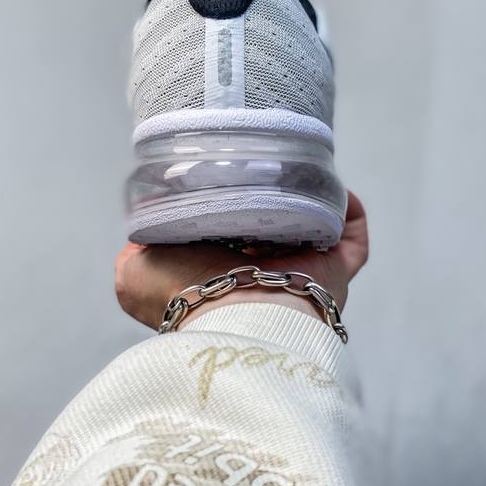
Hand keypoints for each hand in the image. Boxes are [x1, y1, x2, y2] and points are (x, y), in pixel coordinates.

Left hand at [115, 191, 368, 329]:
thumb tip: (140, 239)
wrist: (233, 315)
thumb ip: (134, 253)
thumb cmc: (183, 296)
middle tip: (265, 172)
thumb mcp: (135, 273)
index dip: (228, 214)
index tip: (222, 185)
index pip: (230, 243)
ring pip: (314, 234)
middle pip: (276, 236)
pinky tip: (332, 186)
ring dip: (308, 202)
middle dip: (273, 205)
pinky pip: (352, 238)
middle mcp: (264, 279)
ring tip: (297, 170)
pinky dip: (346, 210)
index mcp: (221, 278)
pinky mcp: (334, 271)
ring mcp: (302, 276)